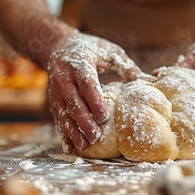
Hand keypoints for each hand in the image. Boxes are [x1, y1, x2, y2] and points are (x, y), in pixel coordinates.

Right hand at [48, 32, 148, 152]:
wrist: (57, 46)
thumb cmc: (89, 49)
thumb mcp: (107, 50)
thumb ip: (123, 64)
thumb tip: (141, 78)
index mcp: (79, 65)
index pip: (87, 84)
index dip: (95, 100)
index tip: (104, 115)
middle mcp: (64, 79)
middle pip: (74, 102)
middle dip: (84, 120)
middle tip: (96, 136)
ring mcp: (56, 92)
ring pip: (64, 114)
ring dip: (73, 130)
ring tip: (84, 145)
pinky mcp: (54, 101)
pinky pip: (58, 119)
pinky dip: (64, 134)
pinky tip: (70, 147)